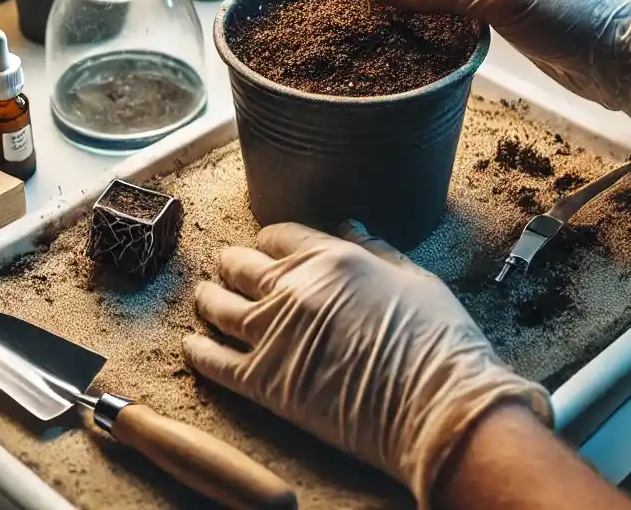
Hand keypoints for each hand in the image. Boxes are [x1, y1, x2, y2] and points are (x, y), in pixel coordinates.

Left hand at [183, 222, 549, 507]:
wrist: (437, 407)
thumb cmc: (437, 341)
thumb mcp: (414, 278)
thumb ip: (375, 248)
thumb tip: (349, 224)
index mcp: (329, 257)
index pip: (277, 236)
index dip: (267, 242)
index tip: (263, 249)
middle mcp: (293, 287)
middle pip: (241, 266)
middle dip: (231, 265)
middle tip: (226, 270)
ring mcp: (273, 333)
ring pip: (220, 307)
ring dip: (208, 300)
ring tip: (204, 299)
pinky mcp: (264, 382)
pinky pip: (215, 360)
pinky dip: (199, 351)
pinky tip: (192, 345)